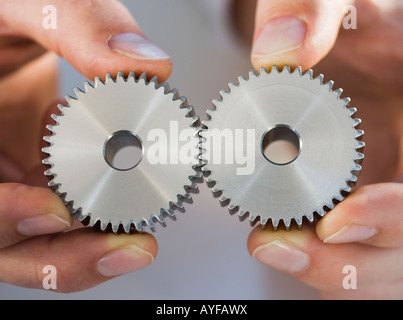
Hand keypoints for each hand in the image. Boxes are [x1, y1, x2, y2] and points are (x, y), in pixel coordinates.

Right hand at [0, 0, 170, 291]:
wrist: (13, 24)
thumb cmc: (4, 12)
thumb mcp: (26, 2)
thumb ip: (79, 23)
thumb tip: (149, 64)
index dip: (3, 216)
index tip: (56, 210)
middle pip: (4, 245)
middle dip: (66, 254)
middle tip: (132, 246)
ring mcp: (8, 180)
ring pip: (38, 240)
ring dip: (89, 241)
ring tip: (138, 235)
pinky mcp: (36, 180)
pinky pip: (64, 215)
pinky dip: (97, 212)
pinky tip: (120, 188)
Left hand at [246, 0, 402, 298]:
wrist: (355, 47)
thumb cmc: (362, 28)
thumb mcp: (347, 4)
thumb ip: (315, 10)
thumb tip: (276, 50)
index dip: (395, 216)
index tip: (337, 219)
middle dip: (349, 263)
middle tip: (276, 245)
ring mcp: (395, 203)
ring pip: (380, 268)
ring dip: (329, 270)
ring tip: (270, 247)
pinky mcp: (368, 213)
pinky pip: (353, 259)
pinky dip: (320, 263)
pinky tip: (281, 244)